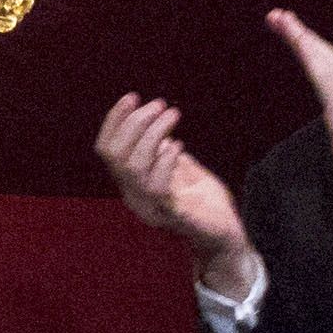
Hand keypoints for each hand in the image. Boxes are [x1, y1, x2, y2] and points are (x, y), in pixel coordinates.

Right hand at [92, 93, 257, 278]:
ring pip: (132, 167)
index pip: (106, 149)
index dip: (114, 120)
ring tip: (172, 116)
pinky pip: (157, 188)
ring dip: (152, 134)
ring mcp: (150, 208)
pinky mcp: (172, 217)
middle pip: (115, 155)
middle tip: (160, 105)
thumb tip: (153, 116)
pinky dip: (165, 160)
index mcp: (131, 184)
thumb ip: (163, 148)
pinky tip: (178, 145)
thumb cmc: (204, 200)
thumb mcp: (180, 166)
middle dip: (135, 123)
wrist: (226, 235)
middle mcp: (134, 197)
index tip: (133, 96)